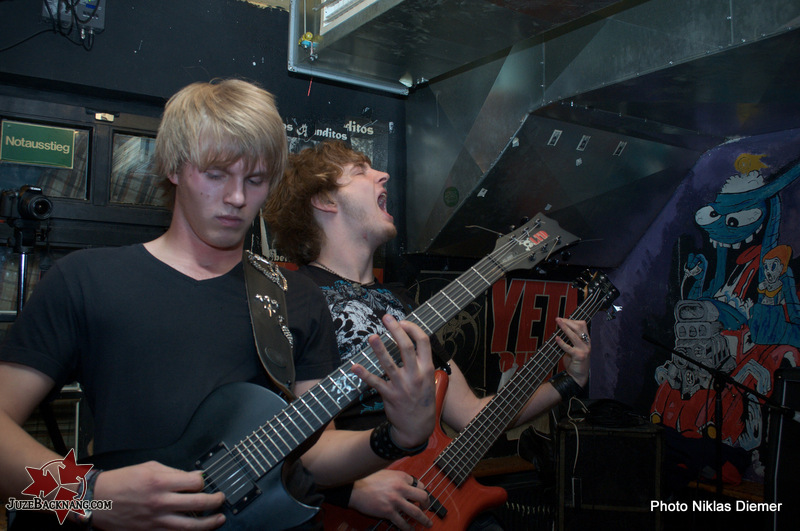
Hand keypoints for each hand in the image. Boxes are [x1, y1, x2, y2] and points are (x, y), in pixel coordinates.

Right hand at [91, 461, 225, 529]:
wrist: (97, 500)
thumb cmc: (121, 482)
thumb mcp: (149, 467)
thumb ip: (174, 472)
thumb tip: (194, 476)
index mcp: (160, 482)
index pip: (195, 482)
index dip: (204, 481)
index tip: (204, 481)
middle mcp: (160, 502)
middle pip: (199, 504)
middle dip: (215, 501)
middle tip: (220, 499)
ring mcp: (156, 520)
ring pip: (191, 526)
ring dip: (209, 523)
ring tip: (219, 519)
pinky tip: (198, 529)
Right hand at [350, 470, 431, 530]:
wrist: (355, 488)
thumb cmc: (367, 480)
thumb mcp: (386, 473)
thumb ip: (397, 478)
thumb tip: (406, 484)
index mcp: (401, 477)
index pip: (419, 484)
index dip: (421, 491)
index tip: (421, 496)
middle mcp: (401, 488)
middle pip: (423, 497)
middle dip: (427, 504)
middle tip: (427, 508)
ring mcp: (395, 501)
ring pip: (416, 512)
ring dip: (424, 519)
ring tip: (427, 524)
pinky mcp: (388, 512)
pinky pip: (402, 523)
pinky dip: (408, 528)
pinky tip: (410, 529)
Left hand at [351, 314, 434, 448]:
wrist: (418, 427)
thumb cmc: (422, 400)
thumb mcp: (429, 379)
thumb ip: (421, 362)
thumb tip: (409, 341)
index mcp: (427, 368)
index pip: (423, 342)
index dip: (412, 328)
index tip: (402, 321)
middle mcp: (415, 375)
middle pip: (405, 347)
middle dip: (395, 330)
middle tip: (386, 318)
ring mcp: (402, 386)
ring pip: (389, 363)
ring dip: (380, 349)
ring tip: (372, 336)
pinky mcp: (390, 395)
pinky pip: (375, 382)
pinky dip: (364, 374)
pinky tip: (354, 366)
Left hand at [553, 317, 590, 386]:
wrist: (578, 376)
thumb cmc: (574, 361)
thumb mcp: (574, 348)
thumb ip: (570, 339)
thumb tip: (559, 329)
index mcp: (586, 340)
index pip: (582, 325)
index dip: (572, 320)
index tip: (563, 319)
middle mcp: (587, 343)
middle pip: (579, 327)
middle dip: (568, 322)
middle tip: (558, 319)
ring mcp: (584, 350)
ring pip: (574, 336)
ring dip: (565, 328)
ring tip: (558, 323)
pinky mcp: (579, 356)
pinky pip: (569, 348)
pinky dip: (562, 342)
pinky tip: (556, 338)